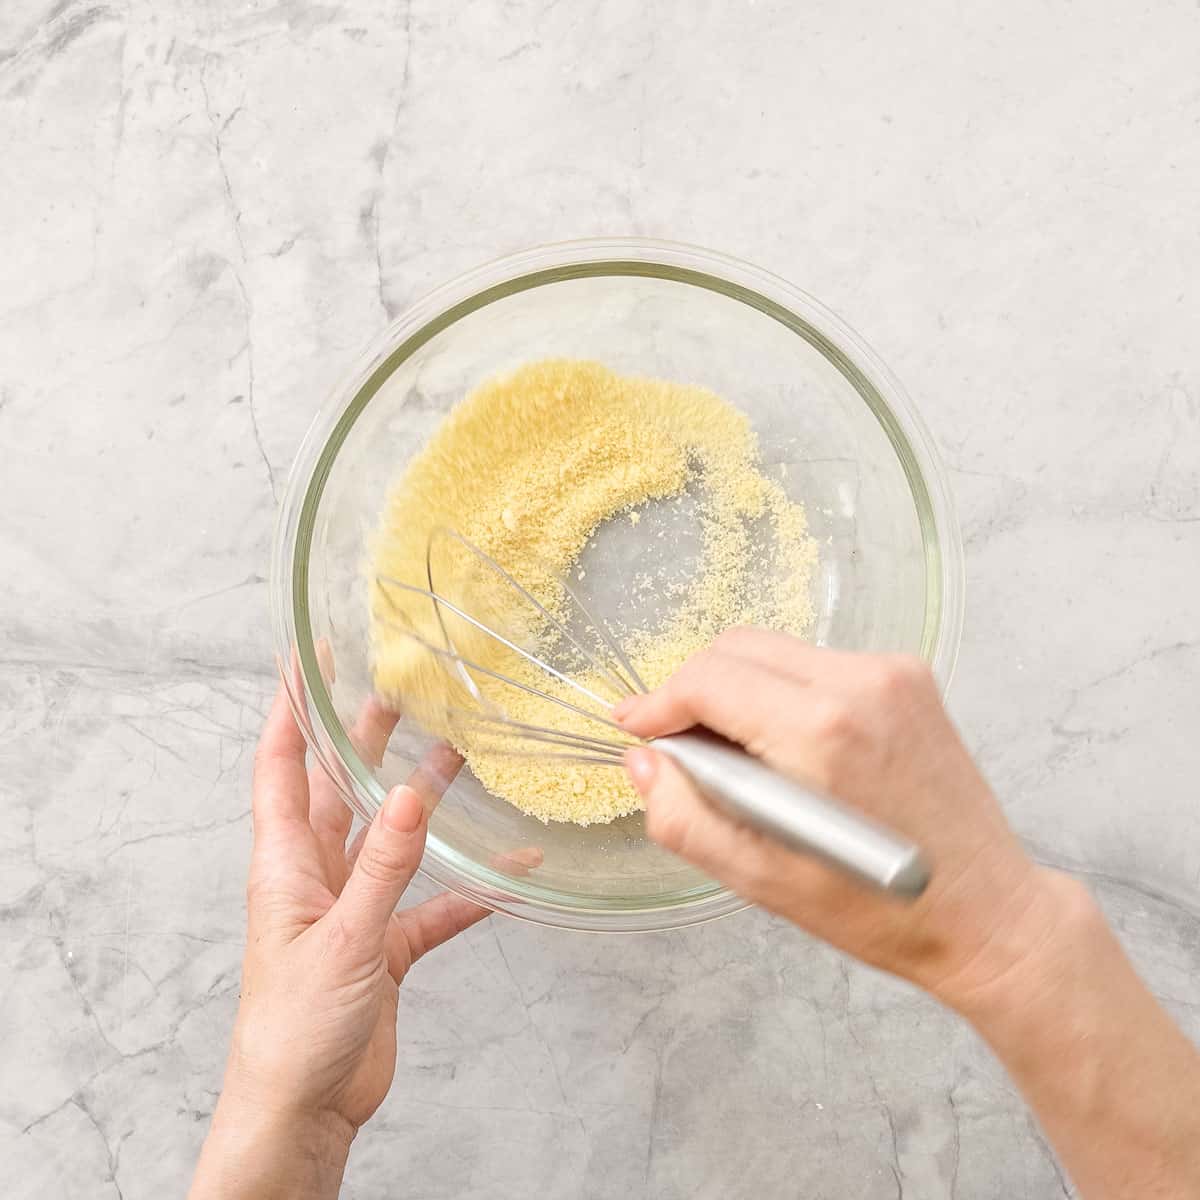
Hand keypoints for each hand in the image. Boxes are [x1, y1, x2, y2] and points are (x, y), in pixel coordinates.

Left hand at [190, 686, 487, 1199]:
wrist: (302, 1112)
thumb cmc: (293, 1030)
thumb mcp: (342, 939)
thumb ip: (383, 867)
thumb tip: (413, 792)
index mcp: (285, 865)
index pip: (282, 768)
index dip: (291, 712)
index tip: (308, 660)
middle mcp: (316, 876)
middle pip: (341, 790)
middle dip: (364, 739)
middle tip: (398, 691)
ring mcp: (352, 910)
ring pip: (391, 838)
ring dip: (422, 799)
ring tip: (458, 753)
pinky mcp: (384, 948)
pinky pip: (432, 903)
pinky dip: (467, 886)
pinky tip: (509, 869)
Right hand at [615, 629, 1058, 1009]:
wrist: (988, 912)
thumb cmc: (878, 910)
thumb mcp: (758, 879)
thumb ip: (681, 814)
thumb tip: (644, 761)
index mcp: (820, 730)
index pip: (707, 679)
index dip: (659, 703)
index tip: (635, 728)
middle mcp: (859, 682)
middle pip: (736, 649)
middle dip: (693, 692)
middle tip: (680, 748)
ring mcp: (891, 672)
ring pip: (773, 651)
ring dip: (737, 691)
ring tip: (737, 757)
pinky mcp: (908, 676)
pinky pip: (814, 664)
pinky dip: (782, 693)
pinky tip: (787, 749)